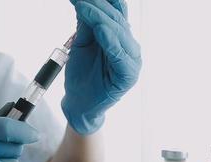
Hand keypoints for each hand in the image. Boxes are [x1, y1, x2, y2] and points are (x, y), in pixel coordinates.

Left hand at [62, 0, 141, 133]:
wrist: (79, 103)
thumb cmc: (81, 76)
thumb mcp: (81, 45)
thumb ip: (86, 26)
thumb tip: (83, 3)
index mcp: (120, 38)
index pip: (115, 13)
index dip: (102, 1)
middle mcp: (128, 47)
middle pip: (116, 20)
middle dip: (96, 6)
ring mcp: (131, 61)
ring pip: (118, 33)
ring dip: (100, 18)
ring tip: (84, 7)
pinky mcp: (128, 76)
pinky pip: (120, 56)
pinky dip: (110, 41)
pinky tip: (100, 30)